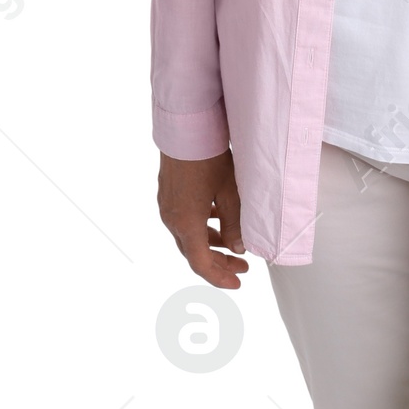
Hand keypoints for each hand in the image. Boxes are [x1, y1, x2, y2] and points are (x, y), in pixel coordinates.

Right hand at [158, 150, 247, 288]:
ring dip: (210, 244)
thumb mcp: (231, 192)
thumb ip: (235, 224)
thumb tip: (239, 249)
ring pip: (188, 236)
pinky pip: (183, 220)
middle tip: (242, 268)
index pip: (201, 263)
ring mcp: (166, 205)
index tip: (237, 283)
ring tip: (233, 245)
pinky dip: (201, 227)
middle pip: (194, 252)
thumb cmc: (210, 157)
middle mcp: (171, 218)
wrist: (186, 126)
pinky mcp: (167, 194)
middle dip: (218, 262)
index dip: (219, 277)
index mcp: (186, 222)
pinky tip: (216, 220)